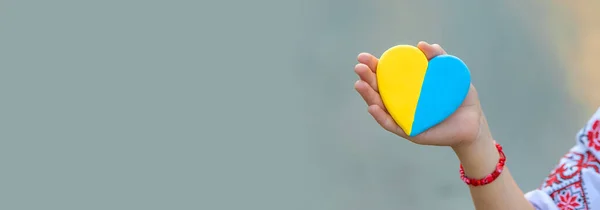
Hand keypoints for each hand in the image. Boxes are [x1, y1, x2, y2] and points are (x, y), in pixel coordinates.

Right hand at [354, 42, 490, 148]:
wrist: (473, 123)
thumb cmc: (460, 98)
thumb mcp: (451, 73)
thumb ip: (438, 57)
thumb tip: (422, 44)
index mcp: (407, 87)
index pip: (386, 75)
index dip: (373, 66)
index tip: (364, 57)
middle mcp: (401, 102)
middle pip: (378, 90)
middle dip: (366, 78)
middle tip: (359, 67)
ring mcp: (403, 117)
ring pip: (380, 107)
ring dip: (368, 96)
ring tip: (360, 85)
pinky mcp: (409, 132)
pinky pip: (392, 124)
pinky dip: (381, 116)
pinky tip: (373, 107)